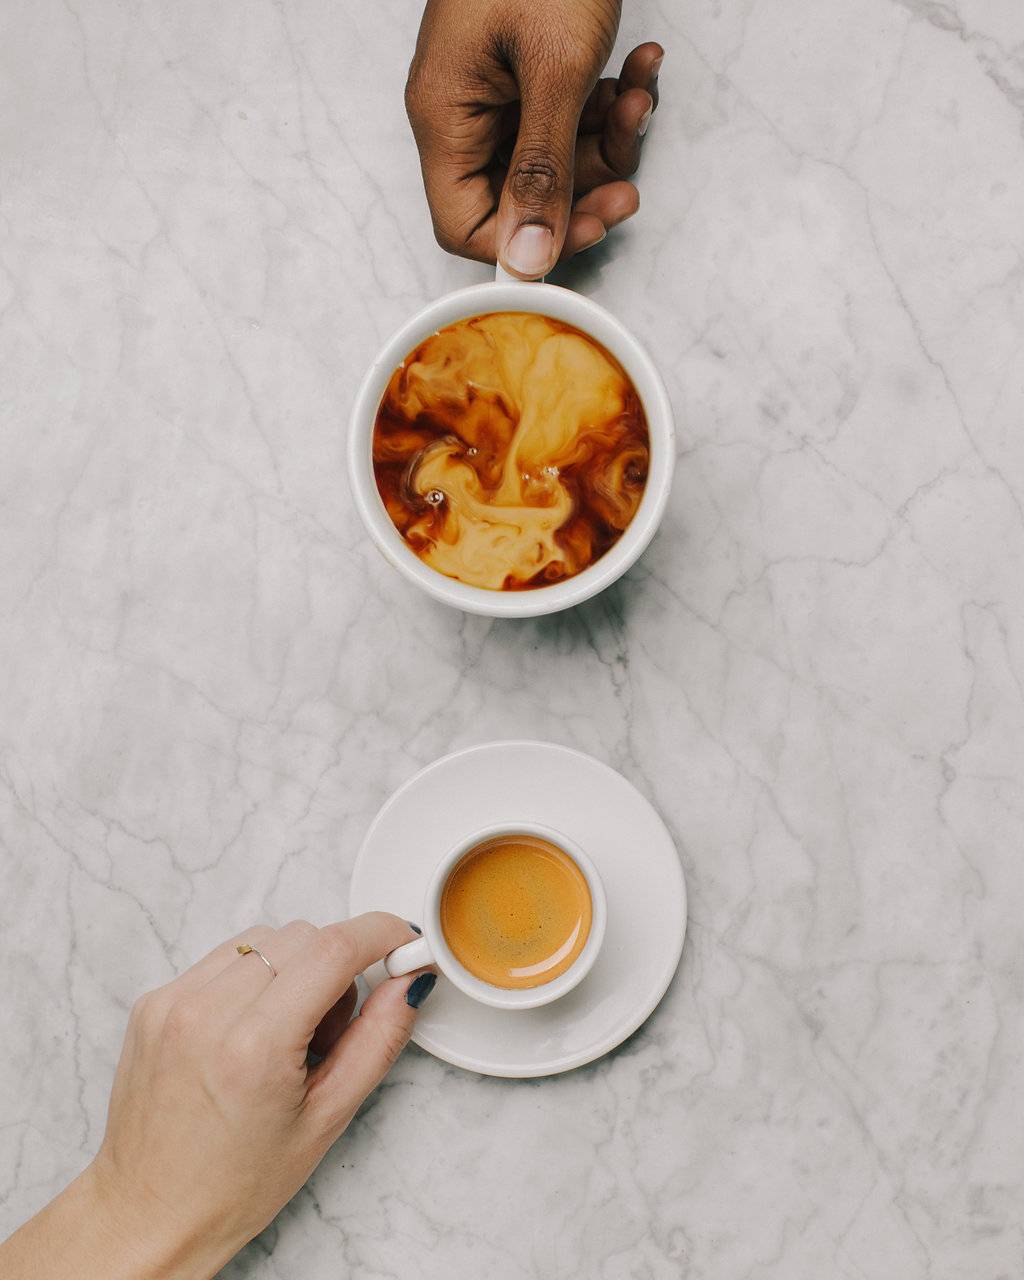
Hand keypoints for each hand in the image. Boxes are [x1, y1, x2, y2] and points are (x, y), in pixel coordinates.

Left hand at [0, 915, 433, 1279]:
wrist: (148, 1214)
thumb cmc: (234, 1183)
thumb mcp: (328, 1118)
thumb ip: (379, 1039)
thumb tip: (409, 980)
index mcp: (254, 1046)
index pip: (333, 949)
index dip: (380, 934)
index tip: (403, 941)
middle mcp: (206, 1012)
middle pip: (303, 936)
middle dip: (336, 967)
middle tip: (333, 1030)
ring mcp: (172, 1001)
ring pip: (265, 940)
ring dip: (293, 969)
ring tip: (286, 1034)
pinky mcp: (153, 1001)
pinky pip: (224, 958)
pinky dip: (253, 978)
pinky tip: (250, 1031)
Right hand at [406, 0, 662, 277]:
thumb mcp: (554, 71)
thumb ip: (541, 171)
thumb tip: (527, 258)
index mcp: (445, 115)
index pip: (464, 222)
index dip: (523, 241)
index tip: (583, 229)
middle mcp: (464, 112)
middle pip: (518, 196)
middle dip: (583, 188)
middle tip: (629, 184)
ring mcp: (498, 92)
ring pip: (555, 160)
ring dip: (608, 140)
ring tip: (639, 97)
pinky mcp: (532, 74)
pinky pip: (571, 119)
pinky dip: (611, 102)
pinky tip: (641, 68)